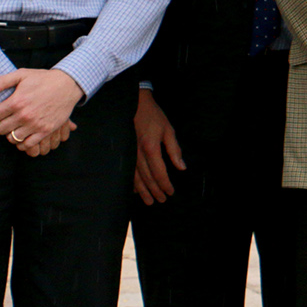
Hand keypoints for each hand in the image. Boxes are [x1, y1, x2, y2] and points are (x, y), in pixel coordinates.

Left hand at [0, 68, 84, 151]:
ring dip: (12, 134)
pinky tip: (25, 135)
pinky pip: (27, 144)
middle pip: (1, 129)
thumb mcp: (22, 74)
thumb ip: (2, 81)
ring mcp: (35, 124)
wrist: (67, 85)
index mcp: (16, 102)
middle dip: (2, 124)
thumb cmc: (43, 79)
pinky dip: (23, 143)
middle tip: (8, 119)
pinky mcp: (45, 131)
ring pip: (12, 138)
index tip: (0, 112)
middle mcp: (24, 115)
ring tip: (16, 127)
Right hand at [133, 88, 184, 203]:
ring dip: (143, 191)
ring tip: (149, 201)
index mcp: (151, 148)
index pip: (159, 173)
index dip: (165, 184)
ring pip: (136, 178)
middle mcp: (138, 154)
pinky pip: (128, 172)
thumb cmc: (153, 116)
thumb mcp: (168, 130)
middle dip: (155, 191)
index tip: (171, 192)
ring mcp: (130, 154)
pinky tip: (135, 190)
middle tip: (161, 200)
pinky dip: (132, 183)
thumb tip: (181, 167)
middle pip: (147, 178)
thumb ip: (174, 149)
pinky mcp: (125, 152)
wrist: (135, 104)